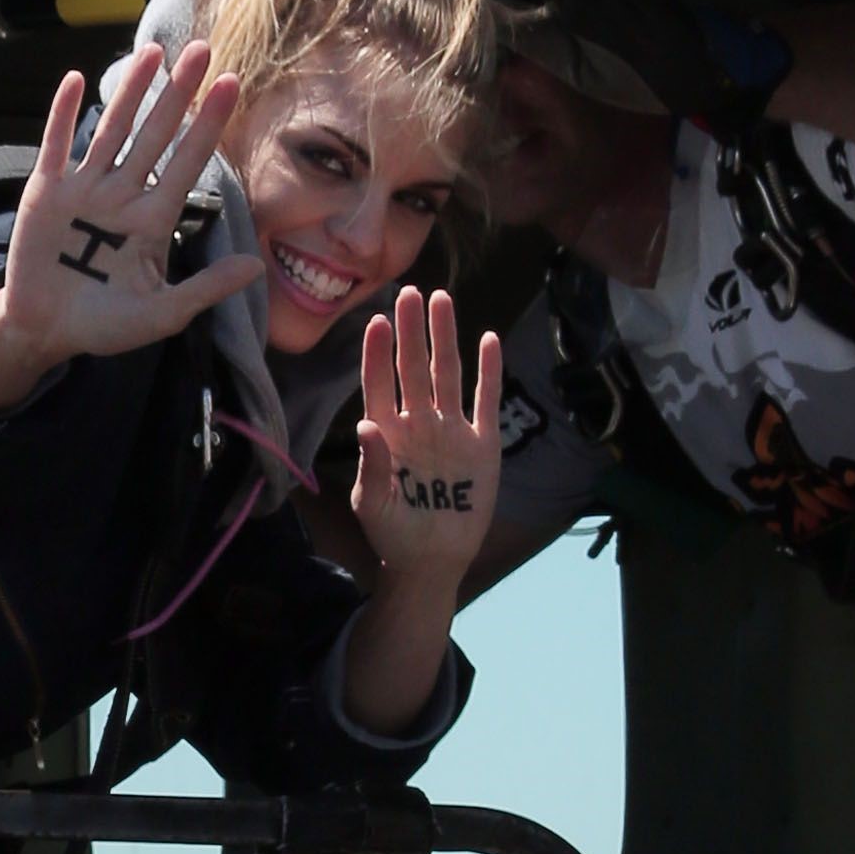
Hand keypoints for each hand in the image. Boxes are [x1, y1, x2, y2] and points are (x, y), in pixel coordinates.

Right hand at [0, 41, 263, 410]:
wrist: (45, 332)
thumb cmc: (104, 326)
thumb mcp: (161, 314)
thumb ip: (205, 288)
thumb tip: (256, 266)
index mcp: (153, 219)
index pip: (187, 163)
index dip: (208, 125)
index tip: (231, 84)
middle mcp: (123, 195)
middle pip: (155, 134)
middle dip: (178, 93)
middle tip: (201, 48)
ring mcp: (85, 189)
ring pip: (112, 130)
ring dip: (131, 91)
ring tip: (153, 51)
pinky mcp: (47, 191)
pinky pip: (56, 145)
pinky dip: (62, 114)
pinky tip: (76, 79)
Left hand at [350, 289, 505, 596]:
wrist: (432, 562)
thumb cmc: (393, 534)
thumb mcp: (373, 505)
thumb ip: (372, 466)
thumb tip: (366, 424)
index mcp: (387, 434)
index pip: (379, 385)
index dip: (377, 354)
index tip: (377, 321)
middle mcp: (418, 423)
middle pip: (414, 368)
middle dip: (411, 331)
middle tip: (409, 291)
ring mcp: (451, 430)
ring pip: (448, 374)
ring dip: (444, 337)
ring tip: (441, 299)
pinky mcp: (482, 444)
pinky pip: (485, 400)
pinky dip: (488, 372)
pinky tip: (487, 339)